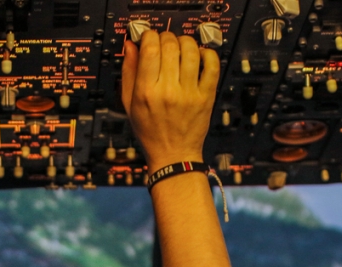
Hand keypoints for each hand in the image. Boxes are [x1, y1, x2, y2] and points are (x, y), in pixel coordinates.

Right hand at [121, 31, 219, 173]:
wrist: (173, 155)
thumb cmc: (150, 132)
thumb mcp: (129, 104)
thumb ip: (128, 73)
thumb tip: (130, 46)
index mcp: (146, 92)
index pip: (150, 49)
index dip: (150, 36)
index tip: (149, 38)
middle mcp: (168, 91)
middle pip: (170, 45)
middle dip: (166, 37)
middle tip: (164, 42)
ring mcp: (189, 93)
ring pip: (191, 50)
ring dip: (186, 42)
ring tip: (181, 47)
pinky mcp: (206, 96)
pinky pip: (212, 65)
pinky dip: (207, 53)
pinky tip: (200, 55)